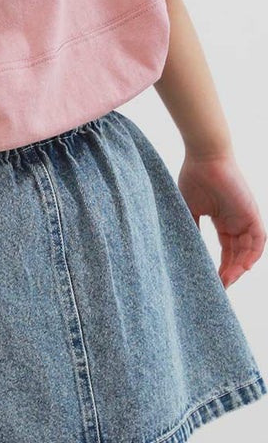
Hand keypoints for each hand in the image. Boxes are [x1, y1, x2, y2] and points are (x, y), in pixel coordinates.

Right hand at [177, 150, 265, 288]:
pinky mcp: (252, 213)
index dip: (220, 266)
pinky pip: (258, 239)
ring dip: (240, 267)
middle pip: (237, 254)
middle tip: (219, 286)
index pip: (226, 250)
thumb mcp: (189, 207)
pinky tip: (243, 267)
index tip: (212, 280)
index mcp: (223, 220)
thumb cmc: (195, 176)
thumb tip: (186, 248)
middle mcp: (236, 222)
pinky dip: (253, 254)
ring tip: (227, 280)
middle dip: (229, 272)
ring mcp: (245, 218)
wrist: (204, 157)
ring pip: (248, 250)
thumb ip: (191, 226)